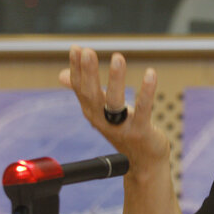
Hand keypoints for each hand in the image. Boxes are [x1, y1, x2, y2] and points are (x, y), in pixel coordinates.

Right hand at [59, 45, 170, 176]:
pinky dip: (147, 92)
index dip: (77, 69)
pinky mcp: (140, 132)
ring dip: (115, 79)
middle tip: (88, 50)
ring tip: (118, 57)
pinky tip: (151, 74)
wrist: (143, 165)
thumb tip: (62, 74)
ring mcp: (121, 128)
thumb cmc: (124, 132)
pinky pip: (144, 110)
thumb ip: (85, 91)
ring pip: (115, 102)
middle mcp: (102, 120)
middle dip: (88, 72)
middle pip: (91, 95)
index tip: (76, 48)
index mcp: (92, 113)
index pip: (80, 88)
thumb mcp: (102, 111)